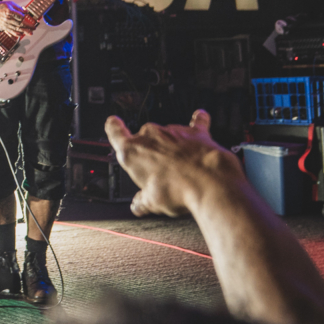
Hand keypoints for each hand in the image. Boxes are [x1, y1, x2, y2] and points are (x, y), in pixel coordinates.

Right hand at [0, 0, 29, 34]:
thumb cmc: (0, 6)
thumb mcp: (10, 3)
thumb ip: (18, 8)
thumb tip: (26, 12)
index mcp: (9, 11)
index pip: (20, 17)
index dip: (26, 19)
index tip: (31, 20)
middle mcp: (7, 19)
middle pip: (19, 24)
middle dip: (27, 27)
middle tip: (33, 29)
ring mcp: (5, 24)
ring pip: (16, 29)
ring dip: (24, 31)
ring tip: (30, 33)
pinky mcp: (3, 27)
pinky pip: (11, 31)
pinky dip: (16, 34)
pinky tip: (21, 35)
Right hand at [104, 110, 240, 217]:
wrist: (209, 182)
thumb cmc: (176, 190)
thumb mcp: (152, 202)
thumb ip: (142, 200)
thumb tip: (138, 205)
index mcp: (132, 152)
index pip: (115, 132)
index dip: (114, 128)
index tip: (113, 124)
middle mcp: (149, 136)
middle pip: (144, 139)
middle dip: (150, 153)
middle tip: (159, 174)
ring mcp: (172, 131)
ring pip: (168, 135)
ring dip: (172, 147)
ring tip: (182, 170)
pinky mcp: (194, 132)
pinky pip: (195, 123)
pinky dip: (197, 122)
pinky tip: (200, 119)